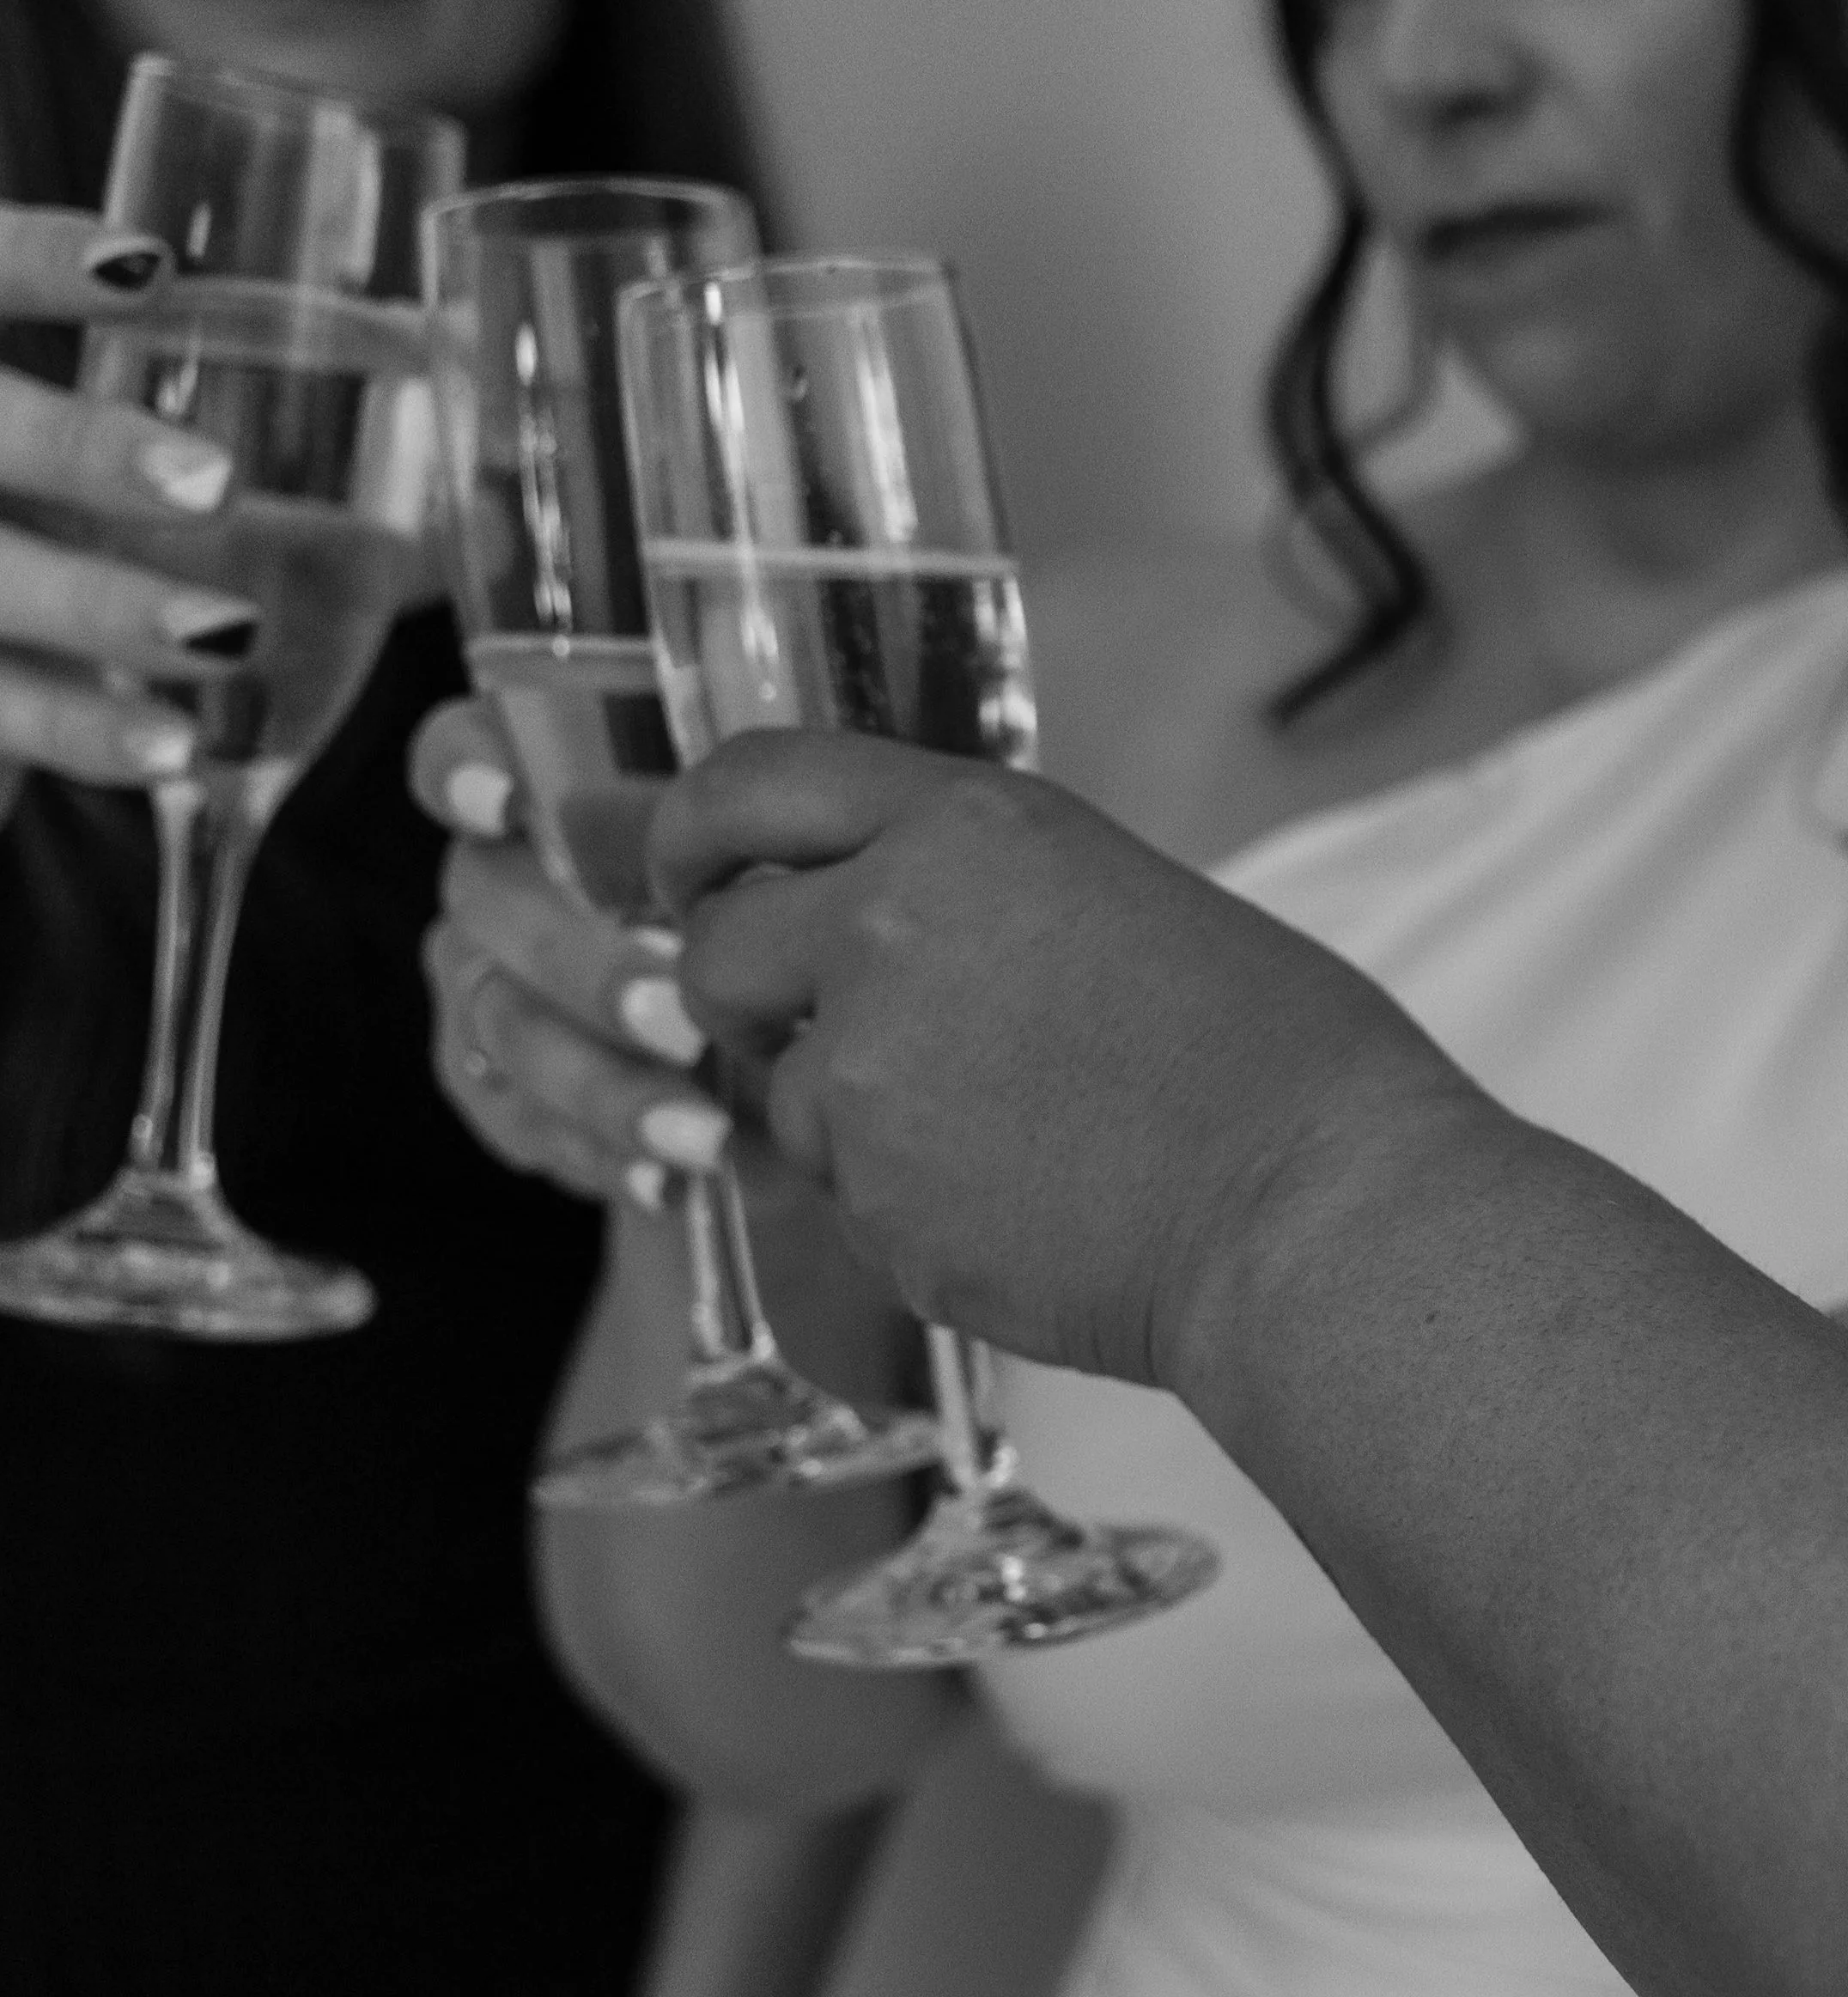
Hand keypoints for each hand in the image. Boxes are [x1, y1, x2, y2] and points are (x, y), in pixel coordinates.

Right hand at [0, 201, 260, 911]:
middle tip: (221, 483)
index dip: (35, 257)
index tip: (155, 267)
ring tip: (230, 637)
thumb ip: (157, 463)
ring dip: (97, 603)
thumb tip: (423, 495)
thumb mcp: (40, 491)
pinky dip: (67, 727)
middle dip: (81, 447)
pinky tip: (169, 751)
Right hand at [408, 694, 737, 1207]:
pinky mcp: (489, 1086)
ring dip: (604, 1082)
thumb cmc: (788, 932)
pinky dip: (600, 1155)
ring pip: (501, 1024)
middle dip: (585, 965)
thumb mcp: (790, 879)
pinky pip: (516, 1119)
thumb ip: (755, 847)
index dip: (459, 768)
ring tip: (703, 1132)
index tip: (505, 804)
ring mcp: (481, 983)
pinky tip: (670, 1182)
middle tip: (680, 1022)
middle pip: (489, 898)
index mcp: (555, 793)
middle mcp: (500, 878)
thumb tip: (775, 868)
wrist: (786, 1067)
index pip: (459, 752)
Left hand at [650, 731, 1472, 1389]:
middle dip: (734, 990)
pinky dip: (902, 1204)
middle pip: (717, 947)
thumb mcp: (1104, 892)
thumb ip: (962, 886)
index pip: (752, 780)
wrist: (1312, 1217)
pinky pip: (844, 1197)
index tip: (684, 872)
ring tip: (1004, 1136)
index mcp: (963, 827)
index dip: (692, 828)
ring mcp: (866, 1076)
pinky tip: (1018, 1205)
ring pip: (782, 1093)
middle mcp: (886, 928)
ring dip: (848, 1117)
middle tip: (788, 1025)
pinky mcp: (874, 1205)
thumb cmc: (1268, 1053)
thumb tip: (862, 919)